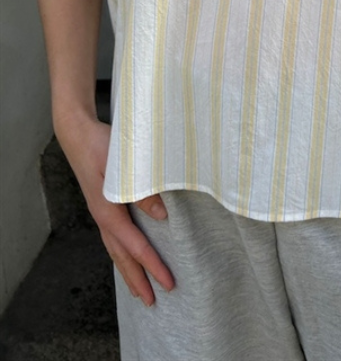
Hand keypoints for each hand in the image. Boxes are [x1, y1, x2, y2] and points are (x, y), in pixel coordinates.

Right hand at [55, 113, 174, 305]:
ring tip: (140, 290)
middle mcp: (103, 216)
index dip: (152, 265)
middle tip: (153, 301)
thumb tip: (161, 216)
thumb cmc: (101, 145)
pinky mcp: (104, 205)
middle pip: (121, 256)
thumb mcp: (124, 165)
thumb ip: (142, 190)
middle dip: (137, 279)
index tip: (167, 282)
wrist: (78, 134)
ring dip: (129, 270)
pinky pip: (115, 237)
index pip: (134, 245)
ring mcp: (102, 212)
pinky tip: (130, 257)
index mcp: (107, 211)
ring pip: (116, 249)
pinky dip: (124, 253)